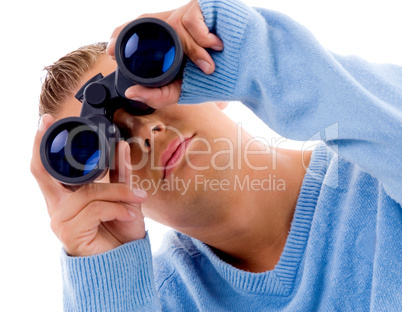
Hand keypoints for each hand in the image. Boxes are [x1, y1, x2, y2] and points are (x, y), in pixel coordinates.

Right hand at [31, 114, 146, 256]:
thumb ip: (117, 174)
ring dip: (117, 192)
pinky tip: (129, 214)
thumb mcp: (121, 196)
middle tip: (47, 123)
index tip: (46, 120)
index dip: (42, 144)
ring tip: (136, 198)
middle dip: (44, 147)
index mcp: (67, 196)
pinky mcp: (70, 233)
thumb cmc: (119, 229)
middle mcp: (58, 206)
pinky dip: (118, 207)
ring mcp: (61, 220)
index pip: (46, 168)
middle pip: (45, 172)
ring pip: (88, 192)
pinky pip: (95, 209)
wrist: (125, 259)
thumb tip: (120, 145)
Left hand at [107, 0, 222, 108]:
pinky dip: (203, 40)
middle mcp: (174, 24)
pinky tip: (217, 47)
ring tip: (208, 67)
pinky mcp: (204, 6)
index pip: (139, 29)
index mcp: (167, 40)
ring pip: (173, 25)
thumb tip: (131, 92)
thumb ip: (157, 95)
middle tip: (120, 47)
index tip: (109, 48)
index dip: (122, 34)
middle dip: (135, 33)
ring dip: (191, 51)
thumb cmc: (213, 75)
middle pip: (146, 20)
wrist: (247, 67)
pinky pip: (193, 22)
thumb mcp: (181, 90)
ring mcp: (188, 14)